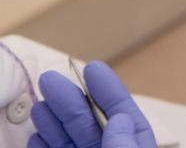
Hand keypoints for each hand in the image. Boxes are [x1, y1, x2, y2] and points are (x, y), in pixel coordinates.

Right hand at [27, 61, 155, 147]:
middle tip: (52, 77)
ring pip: (70, 140)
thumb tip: (122, 118)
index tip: (94, 68)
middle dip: (72, 101)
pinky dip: (43, 147)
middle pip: (91, 125)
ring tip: (42, 101)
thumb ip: (126, 147)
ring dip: (55, 121)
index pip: (125, 117)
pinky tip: (37, 134)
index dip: (109, 91)